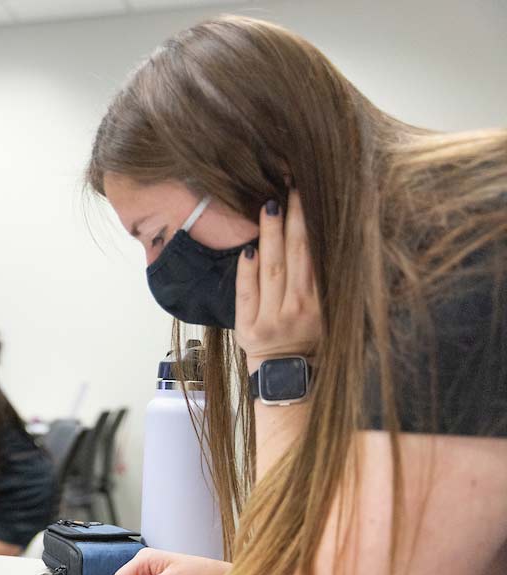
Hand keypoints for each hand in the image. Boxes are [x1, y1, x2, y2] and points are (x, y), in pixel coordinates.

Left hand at [235, 189, 321, 361]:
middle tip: (292, 188)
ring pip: (272, 269)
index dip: (314, 225)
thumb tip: (333, 240)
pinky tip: (250, 247)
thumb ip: (324, 282)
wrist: (286, 379)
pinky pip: (247, 292)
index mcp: (321, 303)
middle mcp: (299, 309)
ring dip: (271, 234)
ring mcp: (272, 318)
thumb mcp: (327, 313)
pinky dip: (248, 270)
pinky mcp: (248, 328)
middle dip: (294, 219)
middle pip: (296, 256)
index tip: (313, 196)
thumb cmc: (308, 340)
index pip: (317, 255)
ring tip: (269, 205)